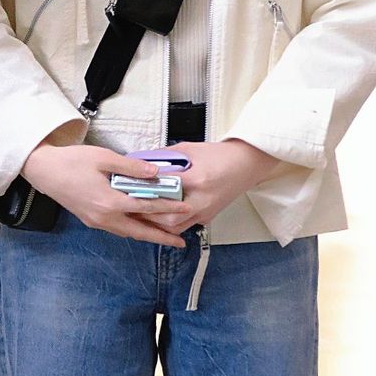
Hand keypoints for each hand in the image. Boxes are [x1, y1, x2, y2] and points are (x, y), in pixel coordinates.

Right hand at [22, 141, 185, 246]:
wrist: (44, 171)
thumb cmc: (72, 161)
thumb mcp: (104, 158)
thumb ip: (132, 167)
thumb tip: (156, 172)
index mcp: (110, 202)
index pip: (147, 207)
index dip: (169, 208)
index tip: (186, 209)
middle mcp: (105, 217)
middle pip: (140, 231)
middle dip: (162, 238)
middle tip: (180, 243)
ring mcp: (97, 222)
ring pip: (128, 233)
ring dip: (147, 235)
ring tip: (165, 236)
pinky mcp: (91, 220)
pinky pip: (118, 229)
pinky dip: (133, 230)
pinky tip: (140, 226)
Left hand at [127, 138, 281, 235]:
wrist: (246, 165)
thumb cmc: (221, 155)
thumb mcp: (190, 149)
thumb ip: (166, 156)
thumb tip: (143, 160)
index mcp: (198, 179)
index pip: (164, 186)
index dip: (144, 186)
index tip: (129, 185)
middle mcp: (201, 200)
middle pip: (167, 215)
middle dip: (146, 213)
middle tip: (128, 207)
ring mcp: (205, 211)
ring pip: (174, 226)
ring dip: (154, 223)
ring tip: (138, 215)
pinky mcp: (206, 217)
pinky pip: (183, 226)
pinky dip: (167, 225)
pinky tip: (155, 220)